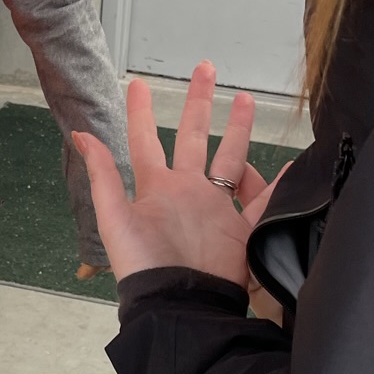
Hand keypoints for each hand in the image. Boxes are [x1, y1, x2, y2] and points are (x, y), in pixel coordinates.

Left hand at [74, 63, 267, 285]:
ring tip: (245, 99)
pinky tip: (292, 164)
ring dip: (238, 129)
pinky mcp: (240, 228)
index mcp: (156, 187)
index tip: (139, 84)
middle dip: (199, 102)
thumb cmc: (144, 264)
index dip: (141, 112)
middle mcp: (187, 191)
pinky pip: (263, 201)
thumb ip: (103, 175)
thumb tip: (81, 134)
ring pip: (231, 157)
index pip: (146, 140)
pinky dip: (279, 185)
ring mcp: (215, 208)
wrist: (181, 305)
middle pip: (194, 136)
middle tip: (206, 68)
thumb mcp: (114, 218)